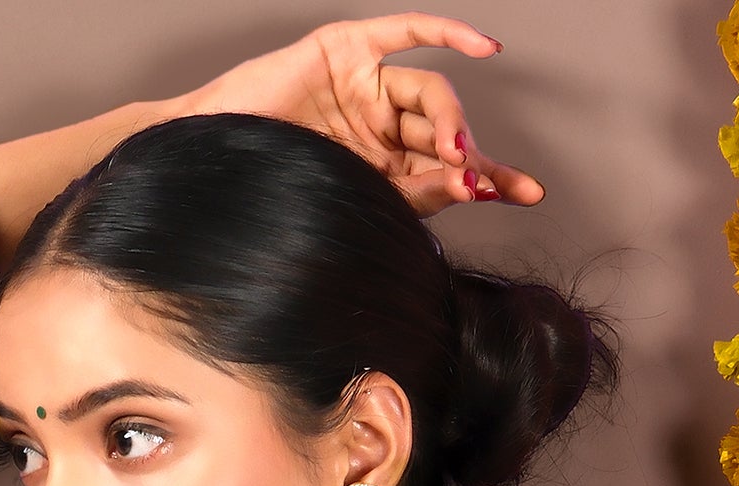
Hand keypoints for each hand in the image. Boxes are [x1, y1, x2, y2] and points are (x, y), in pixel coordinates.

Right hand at [184, 17, 543, 216]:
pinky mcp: (347, 49)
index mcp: (381, 172)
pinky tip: (483, 46)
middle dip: (470, 154)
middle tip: (476, 177)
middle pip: (444, 134)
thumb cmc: (269, 191)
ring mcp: (364, 88)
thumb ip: (415, 197)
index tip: (528, 194)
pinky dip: (444, 32)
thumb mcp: (357, 201)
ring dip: (451, 119)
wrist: (209, 169)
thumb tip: (473, 187)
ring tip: (457, 150)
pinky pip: (405, 33)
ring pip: (428, 95)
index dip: (489, 179)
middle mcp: (378, 129)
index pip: (447, 172)